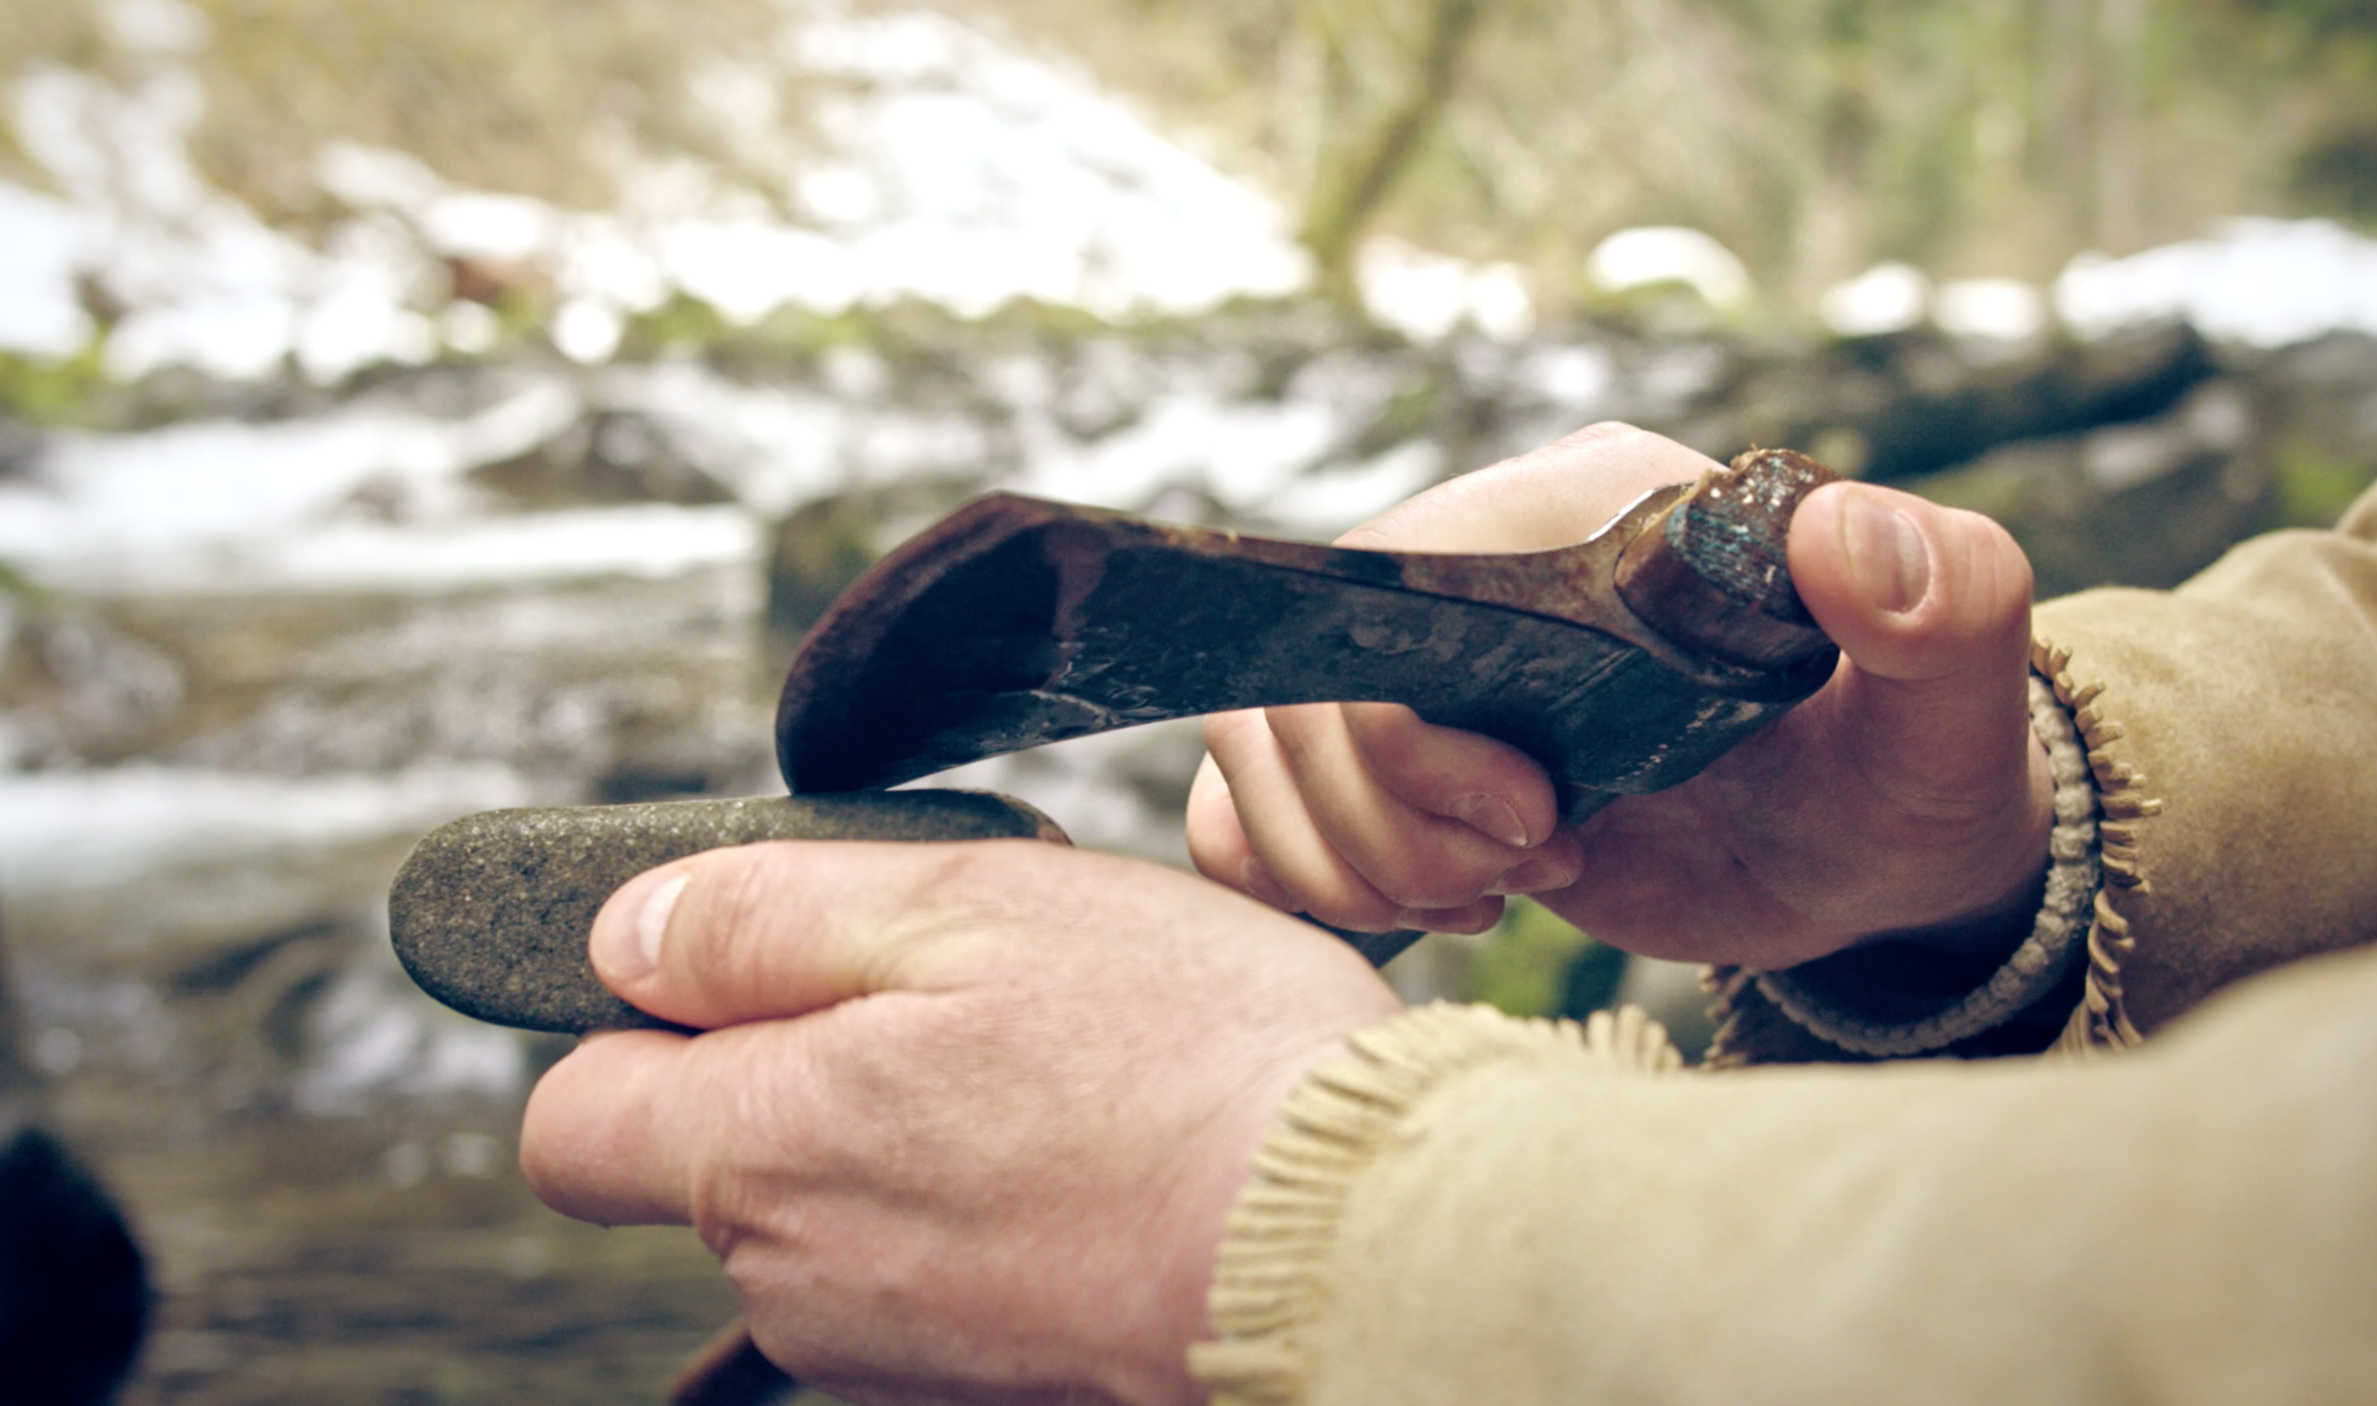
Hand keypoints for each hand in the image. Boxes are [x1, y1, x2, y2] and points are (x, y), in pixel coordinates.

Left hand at [518, 839, 1400, 1405]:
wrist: (1367, 1245)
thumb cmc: (1186, 1057)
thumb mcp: (971, 908)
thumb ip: (767, 918)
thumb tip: (625, 934)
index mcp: (765, 1153)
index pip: (574, 1122)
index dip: (638, 1027)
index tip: (753, 973)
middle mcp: (802, 1284)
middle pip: (717, 1166)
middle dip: (801, 1069)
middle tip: (965, 993)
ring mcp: (898, 1353)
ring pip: (836, 1218)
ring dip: (910, 1132)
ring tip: (1063, 1070)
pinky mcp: (990, 1381)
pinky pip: (936, 1273)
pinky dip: (990, 1208)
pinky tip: (1101, 1154)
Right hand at [1186, 423, 2052, 970]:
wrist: (1862, 857)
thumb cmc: (1907, 773)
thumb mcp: (1951, 710)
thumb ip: (1948, 603)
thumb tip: (1838, 532)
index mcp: (1582, 503)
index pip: (1394, 594)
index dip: (1424, 737)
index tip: (1543, 824)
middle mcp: (1475, 561)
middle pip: (1302, 688)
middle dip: (1396, 823)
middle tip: (1538, 866)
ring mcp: (1419, 663)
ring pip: (1256, 748)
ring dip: (1353, 860)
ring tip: (1494, 893)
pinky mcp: (1387, 756)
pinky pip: (1241, 804)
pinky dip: (1300, 878)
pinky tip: (1433, 911)